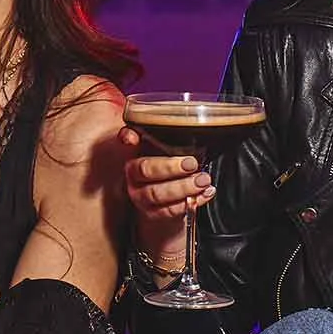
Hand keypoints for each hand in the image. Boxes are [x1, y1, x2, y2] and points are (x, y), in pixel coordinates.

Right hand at [119, 127, 211, 267]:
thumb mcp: (170, 153)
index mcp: (136, 154)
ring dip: (184, 187)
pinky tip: (205, 193)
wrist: (167, 208)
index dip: (128, 138)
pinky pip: (170, 210)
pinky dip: (191, 201)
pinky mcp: (154, 214)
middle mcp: (133, 176)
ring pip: (157, 193)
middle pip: (146, 170)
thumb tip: (185, 119)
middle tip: (192, 163)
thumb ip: (171, 138)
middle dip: (170, 167)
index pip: (127, 142)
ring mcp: (141, 197)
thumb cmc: (168, 174)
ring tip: (203, 180)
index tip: (133, 138)